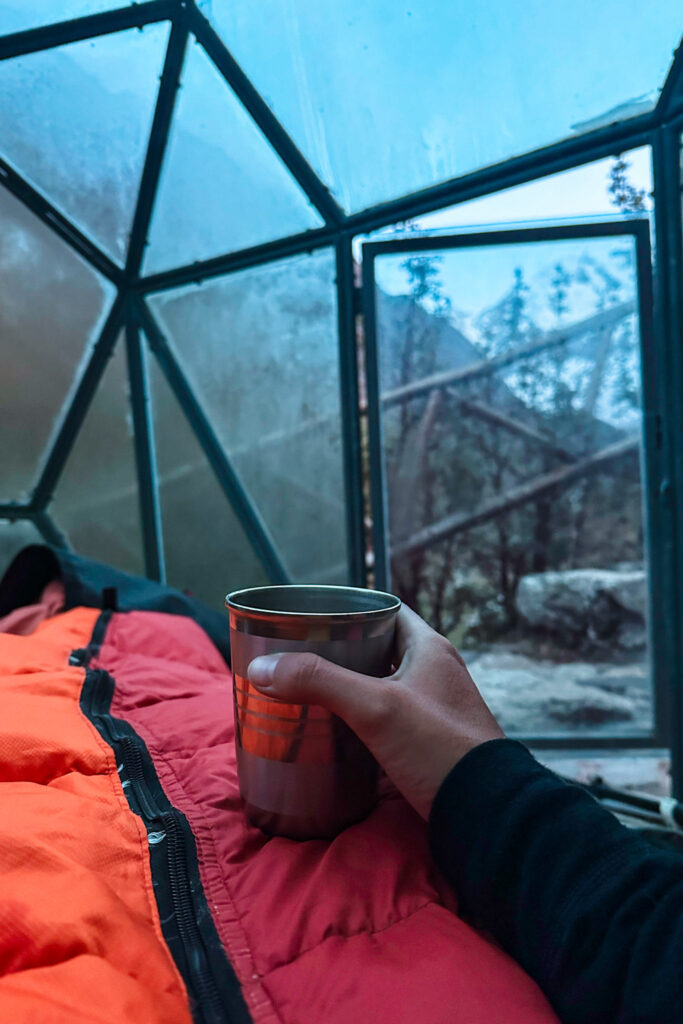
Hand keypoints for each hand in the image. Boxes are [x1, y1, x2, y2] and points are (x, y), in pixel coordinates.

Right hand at [247, 604, 503, 819]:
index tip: (310, 618)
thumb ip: (320, 682)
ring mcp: (433, 713)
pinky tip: (333, 741)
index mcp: (430, 650)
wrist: (488, 817)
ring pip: (381, 691)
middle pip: (379, 651)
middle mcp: (435, 675)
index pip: (385, 611)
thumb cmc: (440, 749)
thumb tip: (261, 666)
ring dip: (348, 694)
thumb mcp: (376, 708)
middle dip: (340, 655)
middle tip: (298, 661)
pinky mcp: (428, 748)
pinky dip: (361, 729)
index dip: (349, 609)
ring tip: (306, 699)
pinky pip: (387, 727)